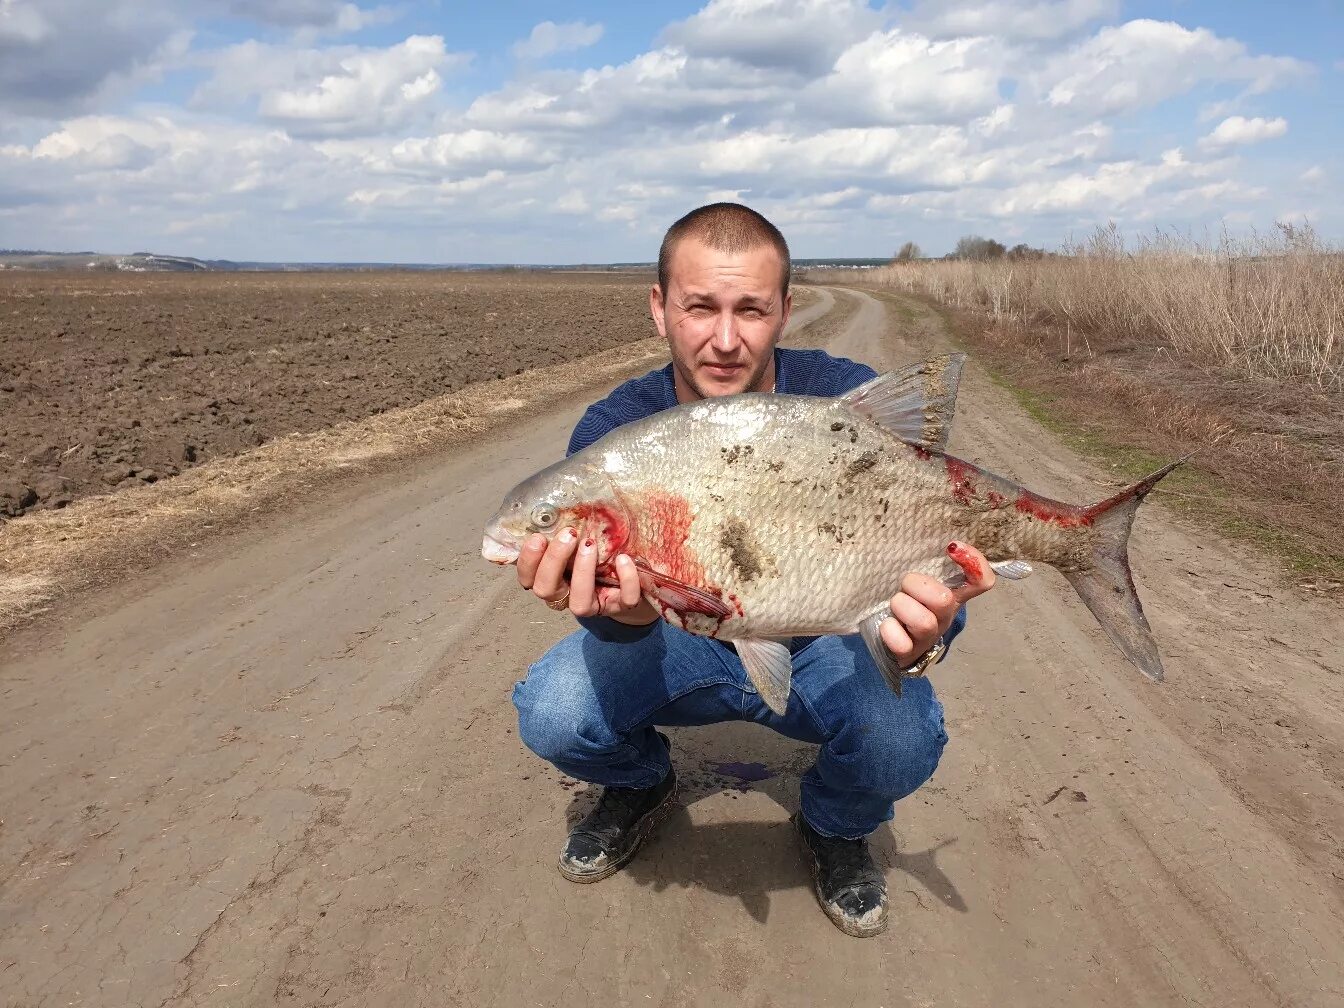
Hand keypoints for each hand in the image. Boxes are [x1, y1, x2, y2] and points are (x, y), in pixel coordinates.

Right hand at [516, 528, 657, 624]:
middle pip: (546, 590)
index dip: (528, 560)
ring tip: (590, 544)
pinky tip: (622, 558)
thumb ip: (562, 532)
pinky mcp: (621, 606)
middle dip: (554, 561)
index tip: (538, 537)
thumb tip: (552, 508)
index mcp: (551, 579)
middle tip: (569, 534)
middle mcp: (567, 596)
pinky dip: (626, 580)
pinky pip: (624, 600)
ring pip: (579, 604)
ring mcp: (594, 605)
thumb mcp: (576, 540)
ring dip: (582, 572)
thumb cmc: (596, 552)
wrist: (630, 578)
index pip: (528, 577)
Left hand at [881, 540, 994, 668]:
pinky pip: (901, 643)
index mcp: (953, 595)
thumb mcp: (918, 579)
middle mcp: (945, 616)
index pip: (982, 581)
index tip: (952, 547)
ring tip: (894, 605)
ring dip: (902, 607)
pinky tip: (887, 625)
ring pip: (923, 622)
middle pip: (945, 600)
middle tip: (904, 586)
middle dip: (917, 586)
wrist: (889, 640)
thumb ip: (927, 562)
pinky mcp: (909, 654)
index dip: (975, 563)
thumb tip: (935, 540)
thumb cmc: (906, 600)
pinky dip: (890, 631)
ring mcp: (928, 637)